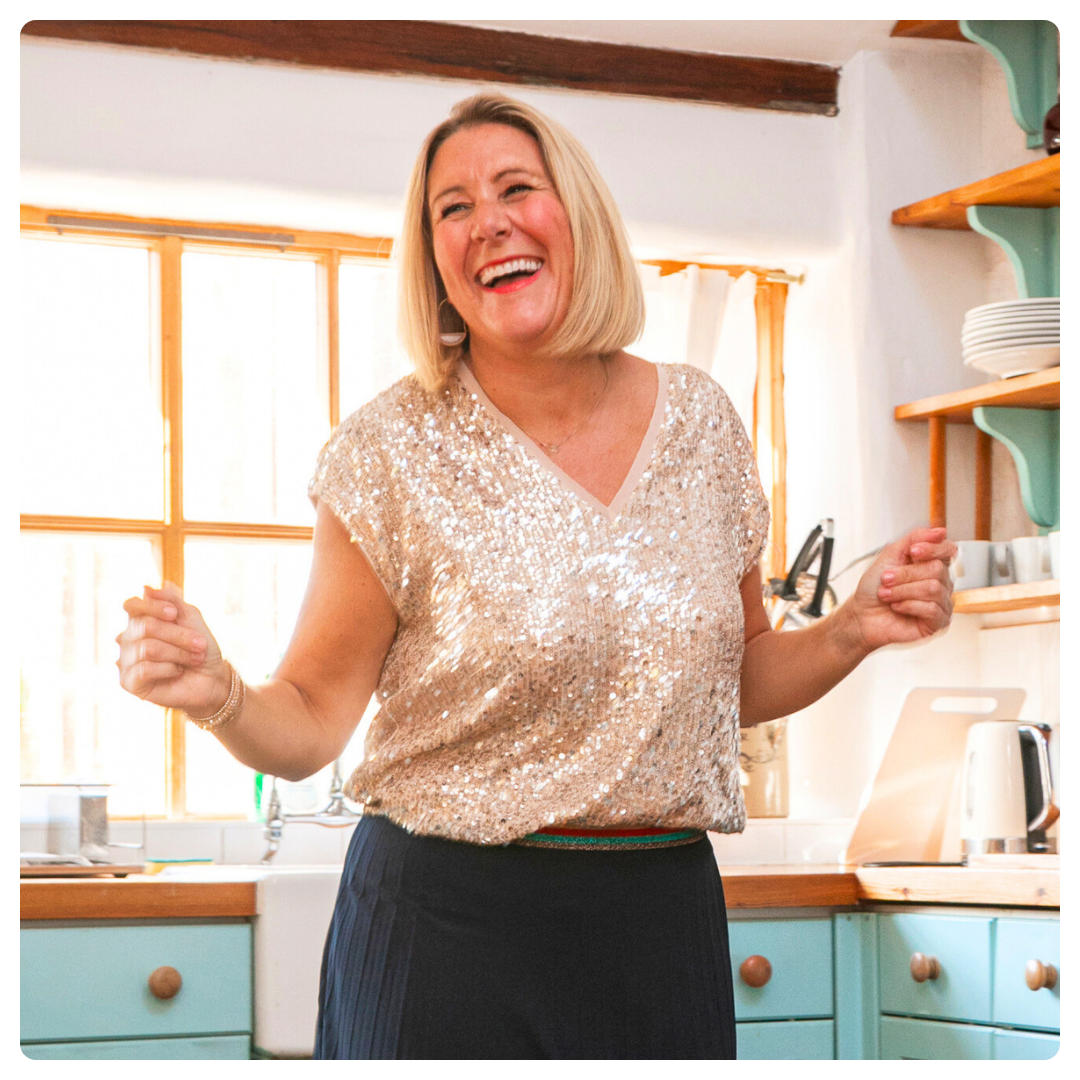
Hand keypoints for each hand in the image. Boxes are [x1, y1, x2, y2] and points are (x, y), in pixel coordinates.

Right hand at [116, 582, 229, 716]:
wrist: (212, 679)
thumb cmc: (201, 647)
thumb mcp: (191, 618)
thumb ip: (172, 600)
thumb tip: (146, 587)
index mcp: (140, 621)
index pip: (131, 605)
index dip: (153, 606)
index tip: (175, 613)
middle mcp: (127, 639)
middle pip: (146, 626)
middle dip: (179, 635)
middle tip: (200, 645)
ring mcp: (125, 661)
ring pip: (147, 648)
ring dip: (178, 652)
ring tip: (194, 658)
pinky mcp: (128, 682)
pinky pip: (145, 669)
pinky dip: (169, 668)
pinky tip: (177, 671)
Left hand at [846, 526, 956, 652]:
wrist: (861, 614)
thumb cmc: (874, 587)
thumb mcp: (890, 555)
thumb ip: (914, 539)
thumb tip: (941, 531)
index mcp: (931, 564)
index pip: (948, 550)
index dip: (933, 549)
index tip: (912, 551)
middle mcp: (941, 583)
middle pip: (937, 569)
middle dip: (905, 574)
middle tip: (886, 580)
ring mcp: (941, 603)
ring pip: (933, 589)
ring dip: (902, 590)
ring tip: (886, 594)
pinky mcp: (938, 622)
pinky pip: (932, 609)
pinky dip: (908, 605)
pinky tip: (896, 607)